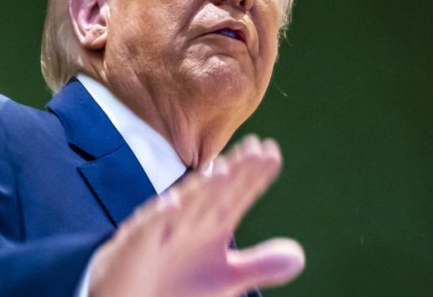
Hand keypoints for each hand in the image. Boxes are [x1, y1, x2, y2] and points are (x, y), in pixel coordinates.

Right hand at [88, 135, 302, 296]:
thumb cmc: (176, 288)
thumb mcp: (225, 280)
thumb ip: (258, 265)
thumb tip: (299, 256)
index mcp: (210, 227)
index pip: (236, 197)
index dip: (254, 177)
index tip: (273, 154)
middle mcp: (187, 223)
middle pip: (214, 194)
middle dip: (234, 173)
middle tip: (256, 149)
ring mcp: (159, 233)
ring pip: (182, 207)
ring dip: (201, 189)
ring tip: (222, 170)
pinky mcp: (133, 248)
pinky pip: (146, 230)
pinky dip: (159, 217)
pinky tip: (172, 204)